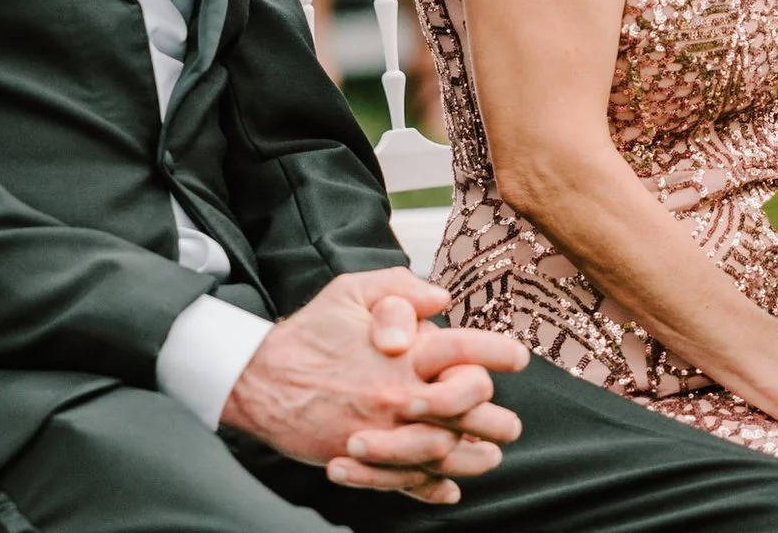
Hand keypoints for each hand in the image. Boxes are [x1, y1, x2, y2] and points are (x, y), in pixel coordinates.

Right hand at [219, 269, 529, 504]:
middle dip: (499, 417)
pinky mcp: (366, 462)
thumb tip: (441, 299)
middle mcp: (401, 394)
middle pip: (472, 411)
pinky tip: (451, 486)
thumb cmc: (309, 334)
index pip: (468, 350)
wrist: (259, 381)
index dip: (501, 352)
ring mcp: (385, 432)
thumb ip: (400, 288)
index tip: (517, 357)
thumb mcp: (351, 291)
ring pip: (449, 453)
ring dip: (477, 456)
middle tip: (509, 421)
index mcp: (404, 352)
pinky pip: (412, 483)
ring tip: (489, 453)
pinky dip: (437, 489)